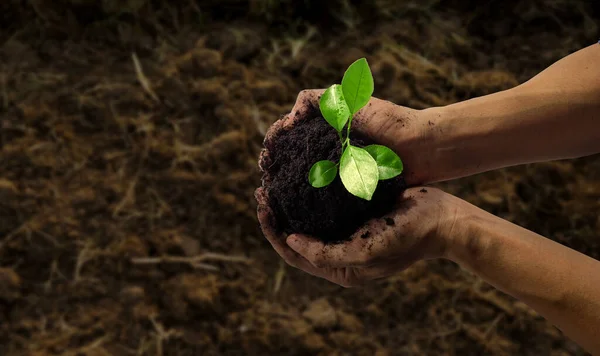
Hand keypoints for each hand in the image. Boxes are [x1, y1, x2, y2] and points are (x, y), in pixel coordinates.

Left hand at [255, 186, 467, 286]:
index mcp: (341, 269)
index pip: (294, 255)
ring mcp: (348, 233)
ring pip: (308, 220)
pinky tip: (300, 176)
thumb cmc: (408, 236)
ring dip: (290, 203)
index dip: (273, 232)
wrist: (443, 219)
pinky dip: (309, 194)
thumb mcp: (367, 250)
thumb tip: (291, 242)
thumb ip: (328, 254)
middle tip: (262, 191)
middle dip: (276, 216)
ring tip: (274, 183)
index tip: (262, 206)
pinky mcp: (356, 214)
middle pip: (296, 237)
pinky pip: (324, 206)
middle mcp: (341, 253)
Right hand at [259, 89, 438, 185]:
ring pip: (305, 178)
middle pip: (293, 157)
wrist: (426, 149)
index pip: (291, 133)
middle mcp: (332, 148)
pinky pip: (325, 195)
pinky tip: (295, 207)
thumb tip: (288, 120)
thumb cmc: (391, 123)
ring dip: (286, 185)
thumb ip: (316, 100)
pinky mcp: (352, 189)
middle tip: (266, 176)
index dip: (275, 142)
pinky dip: (308, 199)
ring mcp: (341, 169)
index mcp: (329, 127)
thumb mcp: (351, 102)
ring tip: (273, 194)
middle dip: (276, 165)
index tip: (267, 154)